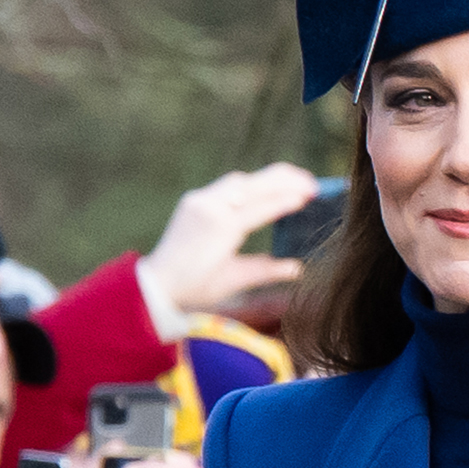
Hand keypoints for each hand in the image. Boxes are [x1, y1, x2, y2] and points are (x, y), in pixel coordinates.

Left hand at [139, 163, 318, 311]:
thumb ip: (268, 270)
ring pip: (240, 181)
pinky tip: (264, 190)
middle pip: (253, 184)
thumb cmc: (197, 288)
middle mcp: (210, 208)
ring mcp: (200, 200)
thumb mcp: (235, 279)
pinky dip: (249, 185)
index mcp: (222, 229)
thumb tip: (299, 268)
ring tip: (293, 182)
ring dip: (267, 179)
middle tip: (311, 182)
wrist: (157, 284)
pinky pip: (226, 186)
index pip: (262, 207)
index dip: (288, 199)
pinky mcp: (194, 199)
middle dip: (284, 180)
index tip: (311, 194)